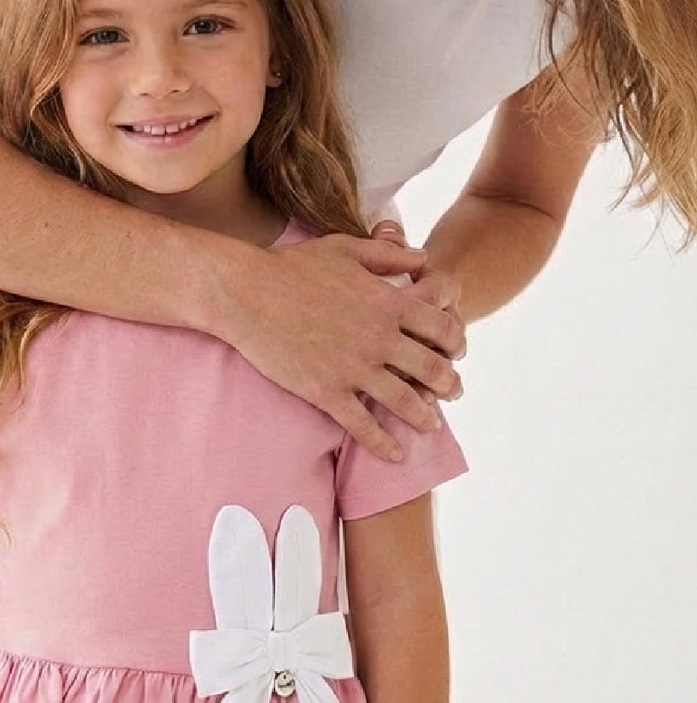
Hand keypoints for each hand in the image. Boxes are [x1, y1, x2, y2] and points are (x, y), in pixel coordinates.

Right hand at [221, 227, 463, 462]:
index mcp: (386, 302)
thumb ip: (388, 253)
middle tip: (454, 392)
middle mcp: (378, 338)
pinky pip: (363, 426)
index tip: (457, 351)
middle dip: (451, 384)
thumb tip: (423, 258)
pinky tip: (395, 455)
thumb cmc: (292, 266)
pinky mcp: (326, 392)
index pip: (442, 327)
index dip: (457, 340)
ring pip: (405, 402)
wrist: (245, 293)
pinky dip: (383, 444)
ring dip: (425, 417)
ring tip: (431, 425)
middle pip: (433, 368)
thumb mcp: (345, 248)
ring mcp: (353, 368)